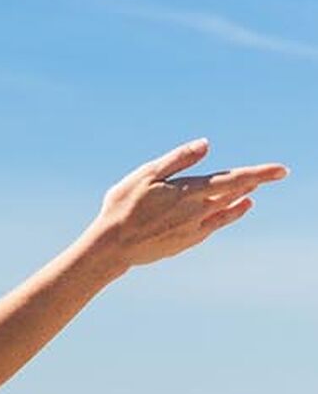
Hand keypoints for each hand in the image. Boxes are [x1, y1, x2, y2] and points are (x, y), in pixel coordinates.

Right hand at [85, 138, 287, 270]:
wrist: (111, 248)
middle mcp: (198, 212)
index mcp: (189, 192)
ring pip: (226, 211)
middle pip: (233, 194)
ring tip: (252, 194)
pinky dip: (227, 216)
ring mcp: (193, 229)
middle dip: (251, 183)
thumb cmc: (123, 207)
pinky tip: (232, 211)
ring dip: (240, 200)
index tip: (282, 170)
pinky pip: (213, 226)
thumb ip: (177, 159)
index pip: (234, 179)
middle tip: (269, 175)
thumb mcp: (145, 175)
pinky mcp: (186, 242)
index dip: (260, 174)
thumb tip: (206, 145)